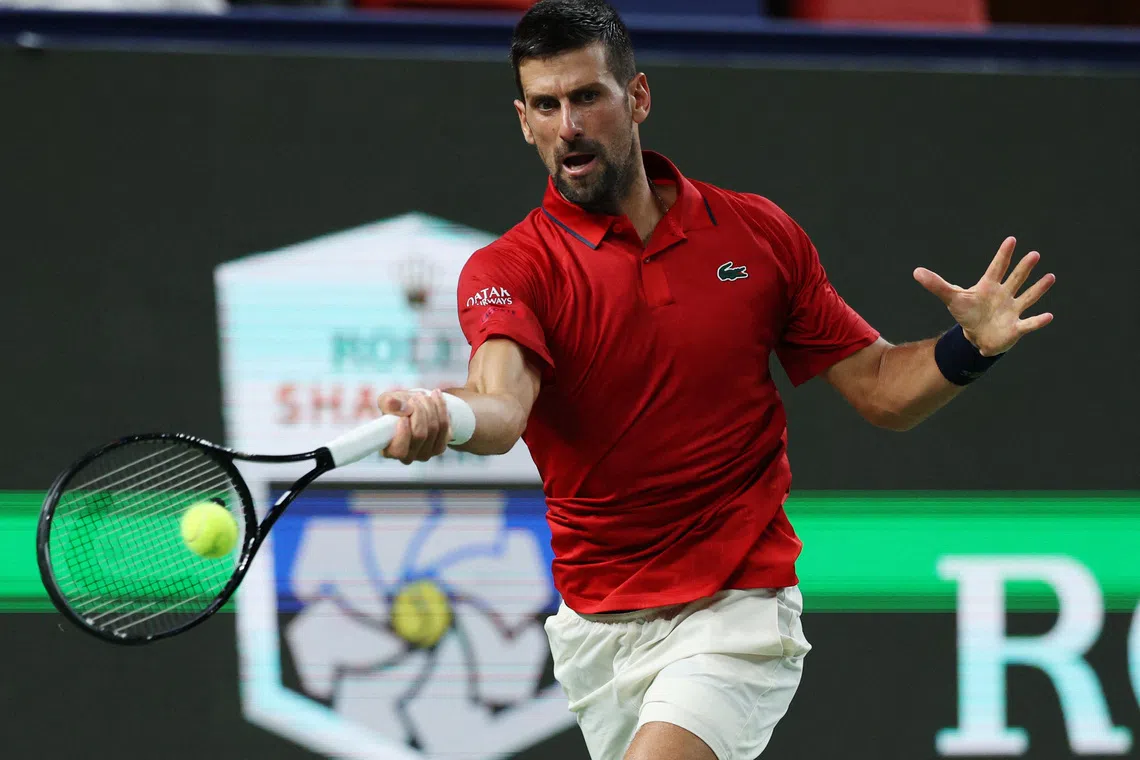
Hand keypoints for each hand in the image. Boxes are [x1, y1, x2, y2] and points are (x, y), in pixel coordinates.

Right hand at [375, 389, 451, 464]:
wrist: (416, 407)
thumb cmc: (397, 407)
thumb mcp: (387, 401)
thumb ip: (388, 403)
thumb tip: (401, 408)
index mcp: (389, 450)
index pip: (399, 450)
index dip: (403, 433)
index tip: (404, 416)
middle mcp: (407, 457)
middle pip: (420, 434)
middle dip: (419, 411)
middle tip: (415, 398)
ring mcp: (425, 454)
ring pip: (433, 428)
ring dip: (430, 406)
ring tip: (423, 396)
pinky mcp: (439, 448)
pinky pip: (444, 425)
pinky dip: (441, 407)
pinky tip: (436, 396)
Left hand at [913, 236, 1055, 355]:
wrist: (976, 337)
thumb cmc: (967, 313)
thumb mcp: (952, 298)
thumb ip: (936, 285)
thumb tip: (916, 271)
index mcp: (989, 286)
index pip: (996, 267)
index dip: (1003, 255)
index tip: (1011, 240)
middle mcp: (1004, 295)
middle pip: (1015, 279)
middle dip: (1024, 268)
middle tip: (1034, 254)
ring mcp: (1012, 310)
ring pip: (1027, 297)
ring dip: (1038, 289)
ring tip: (1050, 277)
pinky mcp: (1016, 327)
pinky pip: (1029, 323)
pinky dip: (1038, 321)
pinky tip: (1049, 316)